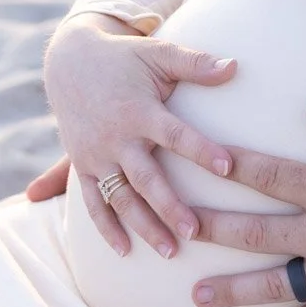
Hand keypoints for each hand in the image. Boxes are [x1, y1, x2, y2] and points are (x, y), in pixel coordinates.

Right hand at [41, 12, 238, 258]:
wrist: (70, 60)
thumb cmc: (126, 56)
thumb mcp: (159, 53)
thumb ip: (196, 63)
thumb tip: (235, 66)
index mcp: (140, 111)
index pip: (176, 134)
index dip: (201, 150)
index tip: (229, 168)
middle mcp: (117, 138)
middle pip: (147, 178)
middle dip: (170, 208)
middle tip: (195, 233)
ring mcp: (97, 155)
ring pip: (121, 198)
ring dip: (143, 227)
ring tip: (170, 252)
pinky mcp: (83, 165)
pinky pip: (92, 202)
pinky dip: (106, 227)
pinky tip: (124, 251)